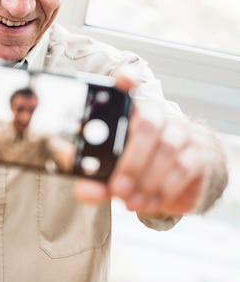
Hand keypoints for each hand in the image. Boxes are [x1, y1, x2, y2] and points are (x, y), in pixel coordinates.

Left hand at [75, 76, 227, 215]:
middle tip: (117, 187)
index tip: (123, 79)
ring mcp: (180, 132)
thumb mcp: (113, 172)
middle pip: (148, 123)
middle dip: (131, 159)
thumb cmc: (138, 167)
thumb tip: (84, 190)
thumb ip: (96, 179)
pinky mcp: (198, 153)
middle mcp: (157, 115)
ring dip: (146, 179)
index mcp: (130, 111)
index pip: (129, 85)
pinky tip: (151, 203)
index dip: (126, 79)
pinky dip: (165, 188)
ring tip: (130, 201)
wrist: (179, 180)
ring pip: (166, 148)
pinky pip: (184, 167)